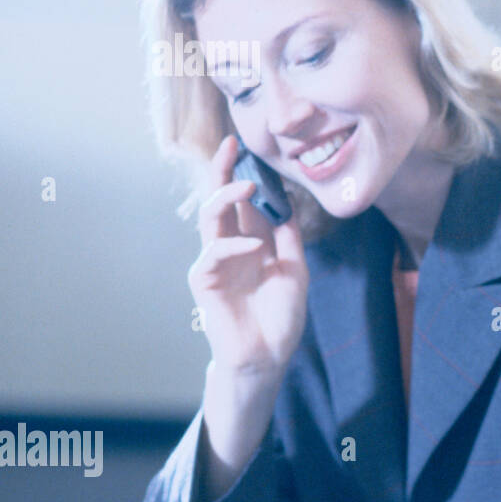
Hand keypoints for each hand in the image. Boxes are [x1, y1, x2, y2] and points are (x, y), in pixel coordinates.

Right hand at [189, 134, 309, 379]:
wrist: (269, 354)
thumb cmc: (281, 316)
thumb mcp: (295, 269)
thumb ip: (288, 238)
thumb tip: (287, 204)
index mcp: (251, 240)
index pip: (243, 201)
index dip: (243, 173)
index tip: (246, 147)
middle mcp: (230, 246)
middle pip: (220, 200)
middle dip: (223, 171)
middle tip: (232, 147)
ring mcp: (215, 262)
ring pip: (210, 218)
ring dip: (226, 197)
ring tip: (247, 184)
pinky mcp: (205, 281)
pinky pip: (213, 254)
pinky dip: (234, 245)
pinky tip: (255, 247)